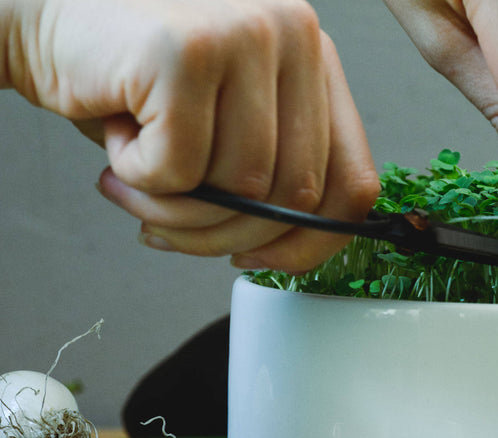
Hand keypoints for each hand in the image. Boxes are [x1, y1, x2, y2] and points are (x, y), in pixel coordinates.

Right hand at [4, 0, 378, 270]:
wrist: (48, 23)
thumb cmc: (137, 88)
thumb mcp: (224, 136)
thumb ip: (269, 183)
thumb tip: (289, 250)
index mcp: (315, 64)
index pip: (353, 185)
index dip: (310, 244)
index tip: (258, 258)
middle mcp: (294, 37)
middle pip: (295, 200)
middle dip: (225, 238)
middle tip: (170, 226)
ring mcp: (248, 34)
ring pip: (241, 192)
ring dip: (175, 212)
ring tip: (136, 175)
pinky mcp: (191, 50)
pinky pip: (182, 172)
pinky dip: (141, 180)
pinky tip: (118, 139)